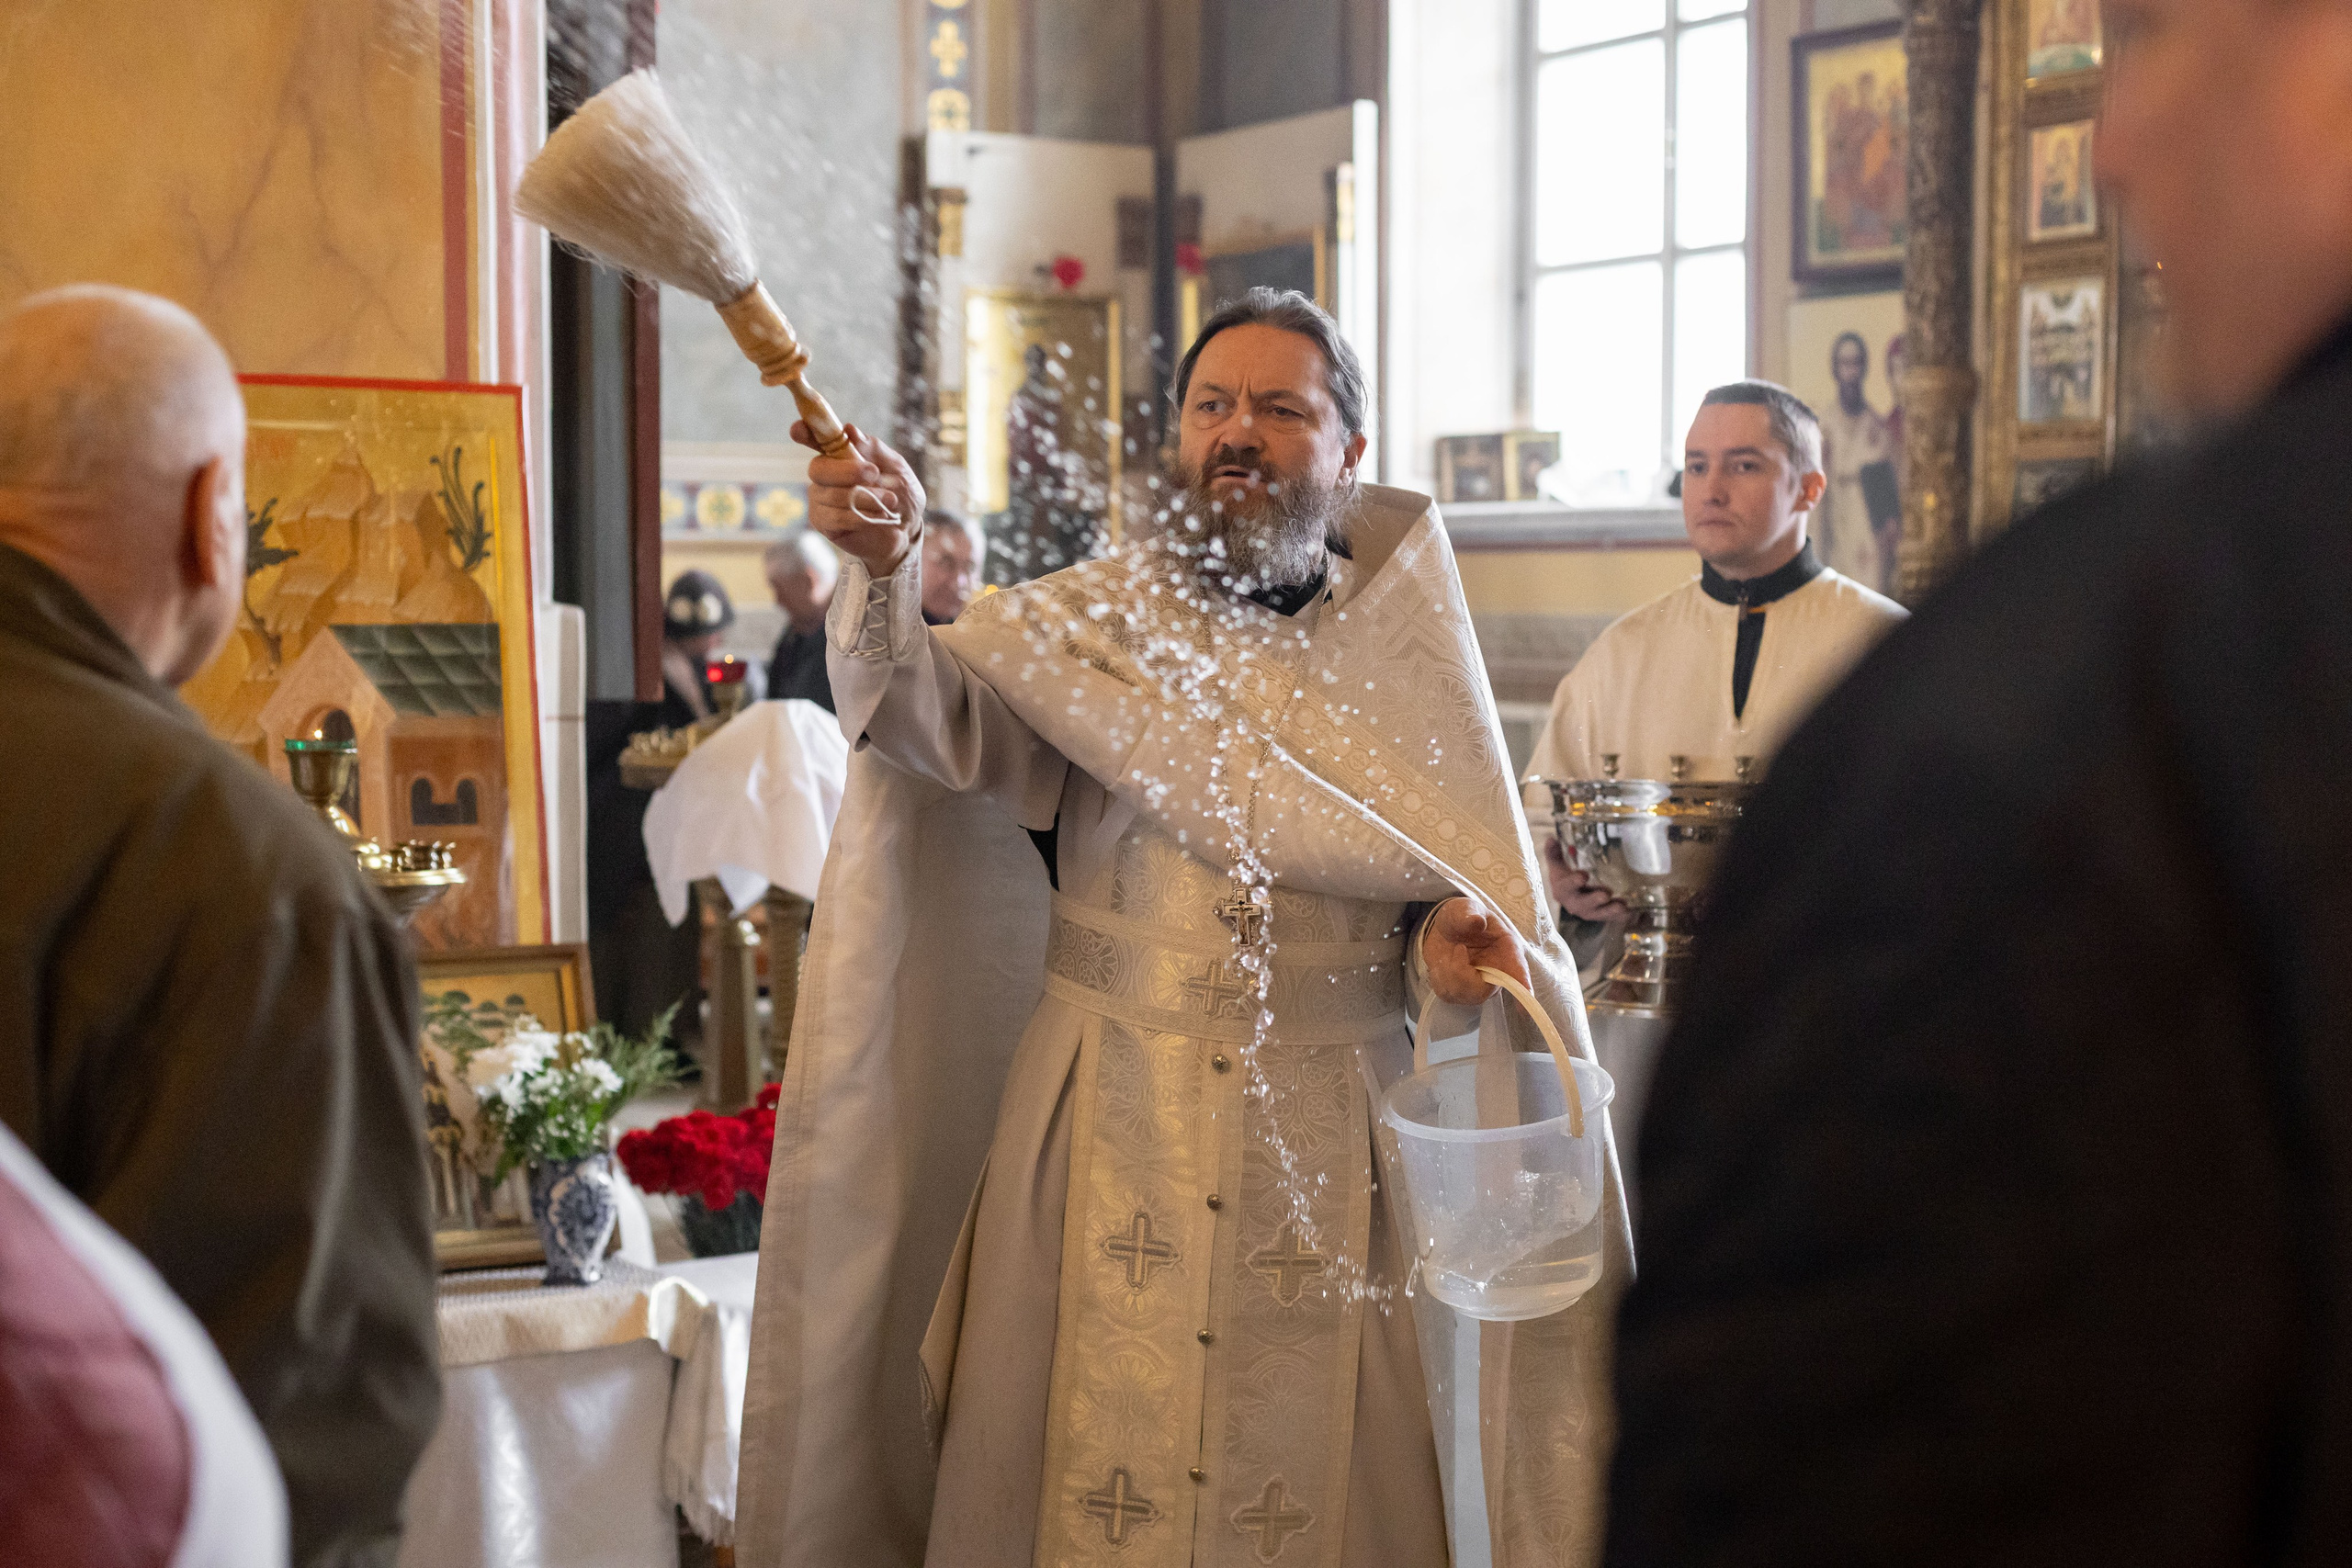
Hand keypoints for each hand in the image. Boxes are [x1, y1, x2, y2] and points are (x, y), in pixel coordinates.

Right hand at [794, 420, 923, 574]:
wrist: (907, 529)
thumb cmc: (899, 492)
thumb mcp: (896, 466)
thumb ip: (874, 448)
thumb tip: (849, 429)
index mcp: (839, 453)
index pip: (814, 438)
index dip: (804, 432)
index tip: (798, 430)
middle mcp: (824, 474)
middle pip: (818, 469)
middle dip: (847, 471)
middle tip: (874, 473)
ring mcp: (820, 499)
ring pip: (831, 495)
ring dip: (865, 497)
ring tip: (891, 501)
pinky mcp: (824, 523)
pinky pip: (834, 518)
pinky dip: (859, 517)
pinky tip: (878, 516)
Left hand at [1420, 895, 1530, 1006]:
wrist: (1445, 928)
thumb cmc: (1463, 917)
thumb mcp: (1466, 908)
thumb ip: (1470, 914)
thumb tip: (1476, 922)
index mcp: (1507, 950)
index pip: (1518, 973)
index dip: (1522, 990)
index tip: (1524, 1010)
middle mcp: (1497, 972)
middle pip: (1483, 991)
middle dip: (1462, 974)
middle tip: (1457, 949)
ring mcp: (1480, 985)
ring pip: (1463, 995)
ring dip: (1448, 973)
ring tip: (1450, 952)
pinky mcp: (1461, 991)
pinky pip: (1448, 994)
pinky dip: (1439, 978)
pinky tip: (1443, 964)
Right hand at [1544, 837, 1627, 922]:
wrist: (1574, 896)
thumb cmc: (1566, 878)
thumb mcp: (1559, 866)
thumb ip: (1554, 854)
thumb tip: (1551, 839)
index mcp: (1562, 890)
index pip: (1565, 887)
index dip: (1573, 882)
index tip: (1583, 875)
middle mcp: (1574, 904)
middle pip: (1583, 904)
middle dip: (1594, 900)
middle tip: (1605, 894)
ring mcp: (1589, 912)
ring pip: (1599, 913)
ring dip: (1610, 910)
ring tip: (1622, 906)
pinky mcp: (1602, 916)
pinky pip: (1612, 918)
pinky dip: (1621, 916)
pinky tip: (1631, 911)